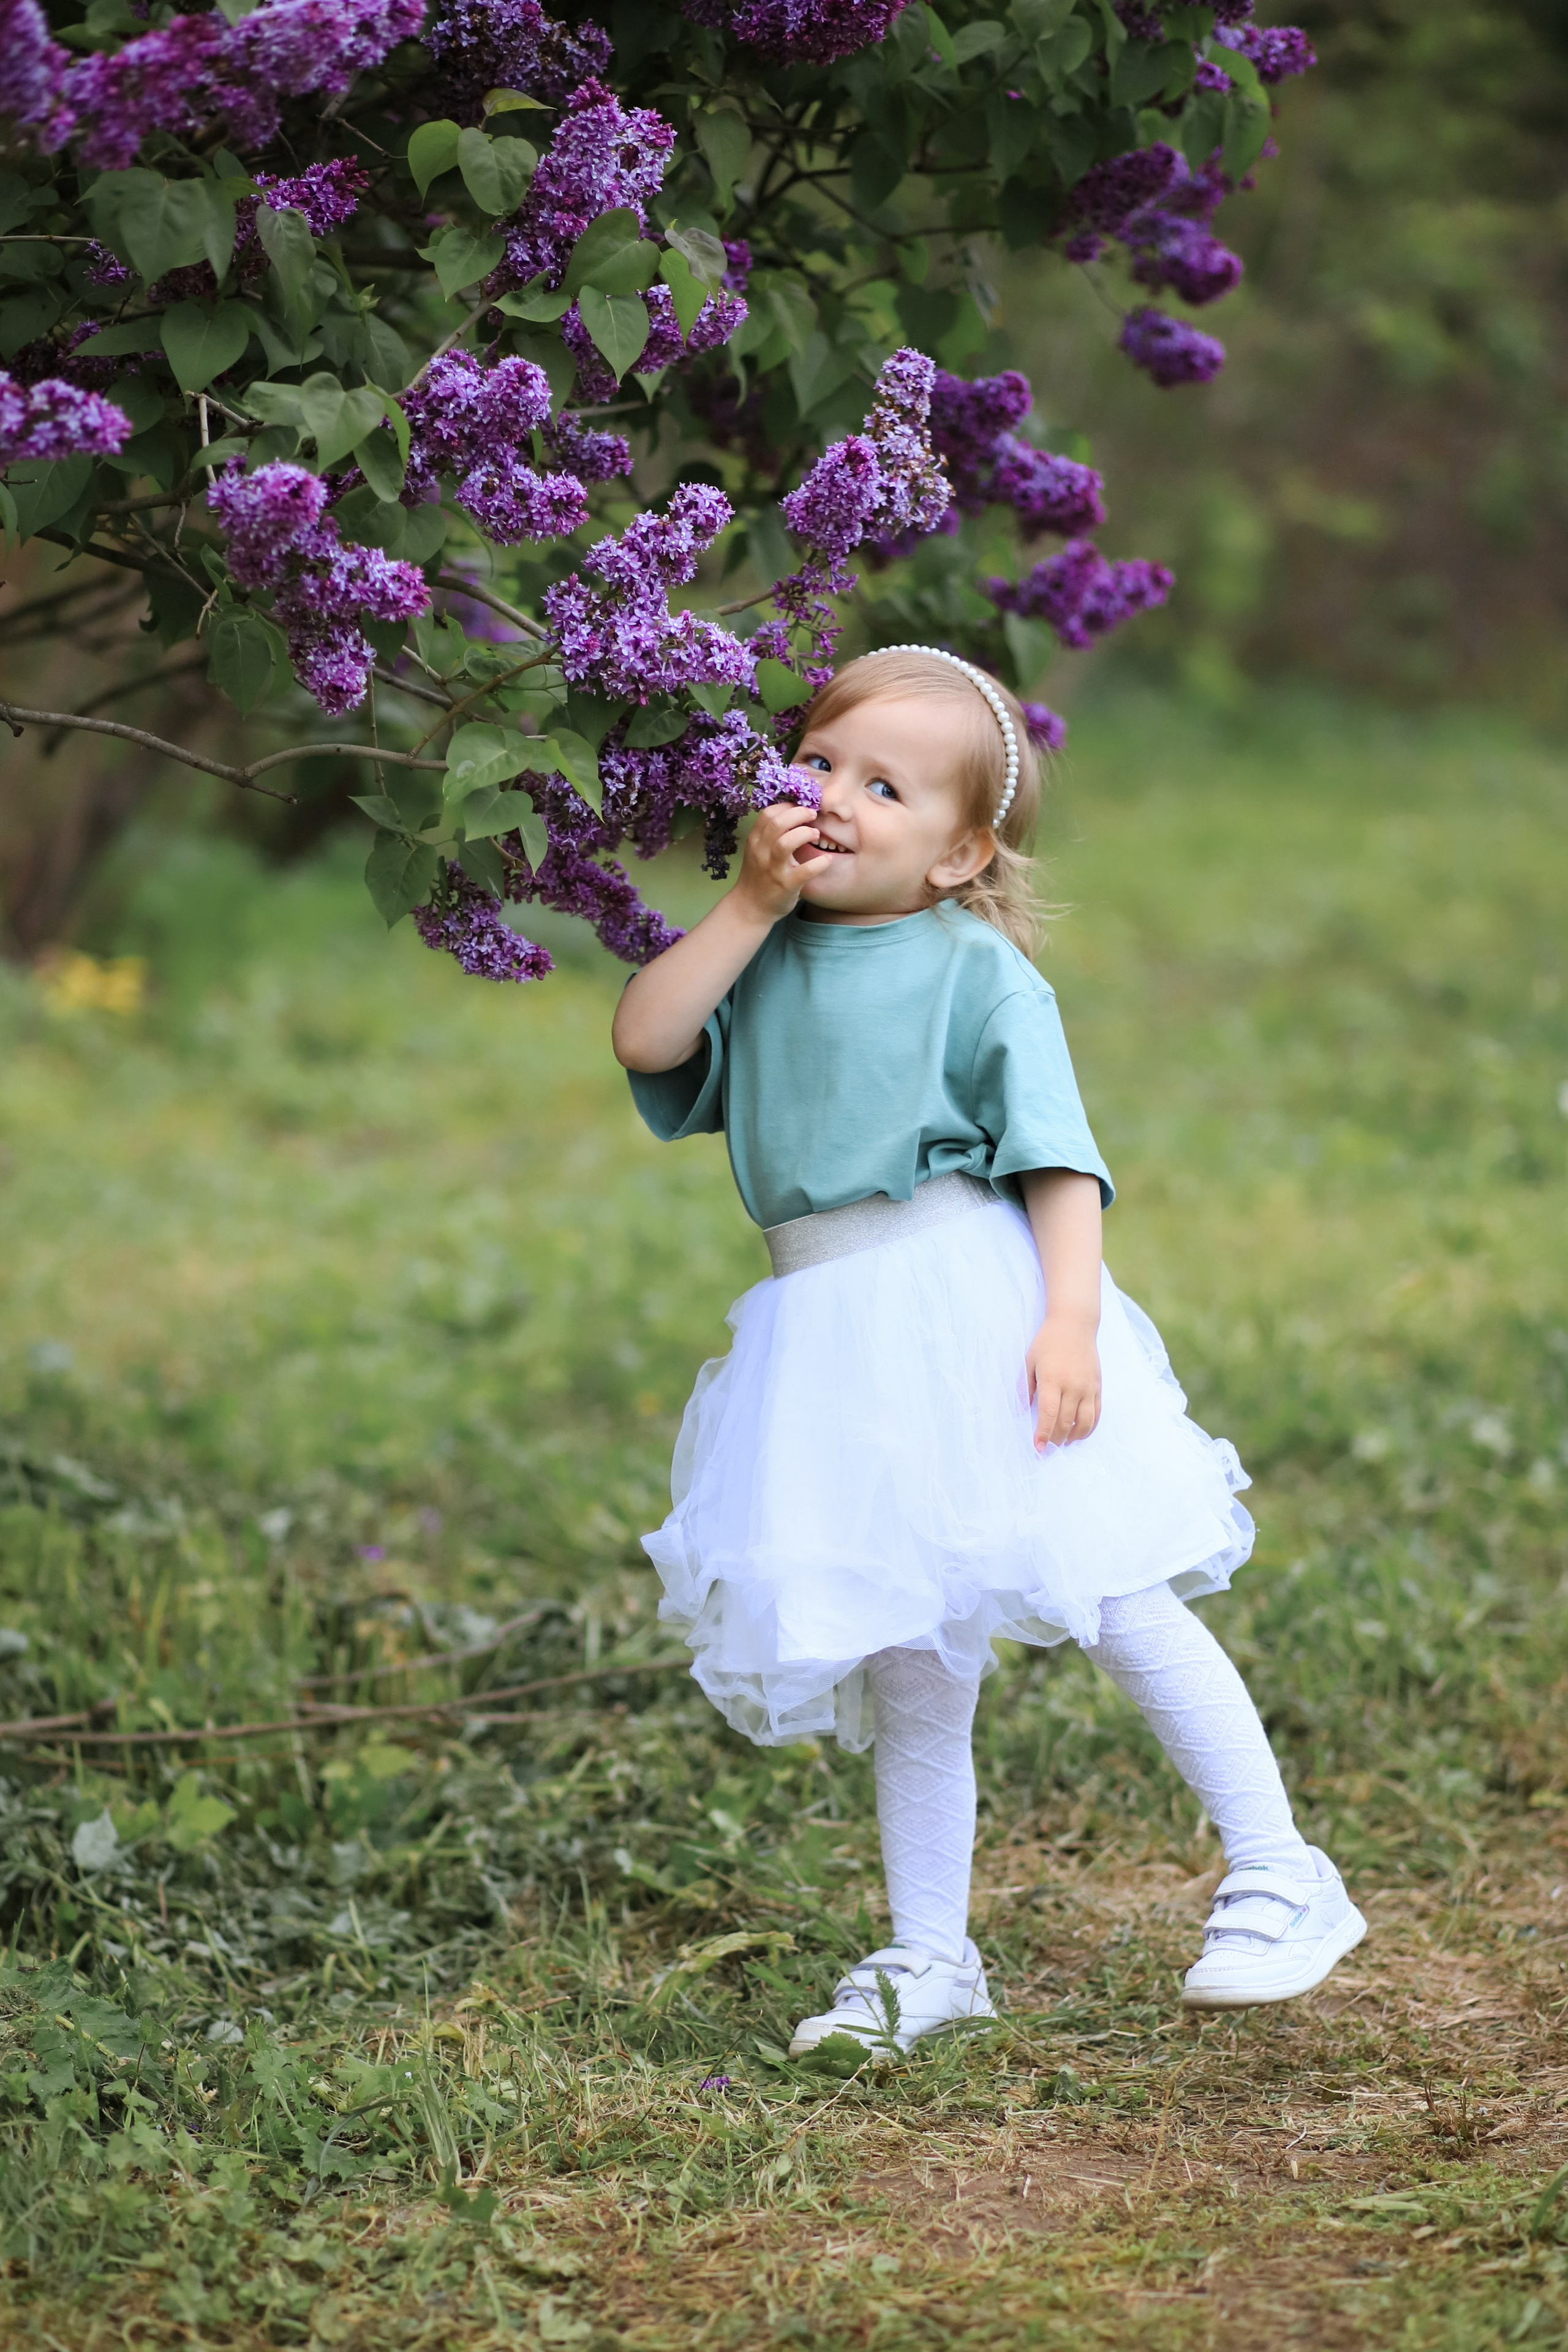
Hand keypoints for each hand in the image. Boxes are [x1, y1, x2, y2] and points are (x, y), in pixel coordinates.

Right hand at [732, 798, 833, 923]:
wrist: (750, 907)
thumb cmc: (759, 876)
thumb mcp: (758, 851)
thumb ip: (771, 834)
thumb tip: (794, 813)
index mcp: (755, 841)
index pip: (768, 813)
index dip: (788, 806)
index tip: (801, 807)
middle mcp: (761, 852)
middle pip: (777, 823)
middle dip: (799, 813)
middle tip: (813, 815)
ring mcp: (773, 869)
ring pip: (786, 843)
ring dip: (805, 833)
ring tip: (816, 834)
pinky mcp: (786, 885)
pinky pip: (804, 871)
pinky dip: (819, 863)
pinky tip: (827, 860)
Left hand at [1026, 1313, 1100, 1449]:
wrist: (1075, 1324)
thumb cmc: (1047, 1342)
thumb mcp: (1030, 1361)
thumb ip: (1025, 1387)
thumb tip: (1021, 1411)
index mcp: (1052, 1380)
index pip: (1049, 1414)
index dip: (1043, 1434)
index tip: (1038, 1448)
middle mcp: (1073, 1386)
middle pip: (1066, 1422)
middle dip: (1056, 1439)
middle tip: (1048, 1447)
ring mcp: (1088, 1387)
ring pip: (1085, 1422)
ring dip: (1074, 1437)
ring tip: (1064, 1443)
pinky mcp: (1097, 1386)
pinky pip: (1096, 1413)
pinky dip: (1089, 1427)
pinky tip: (1080, 1433)